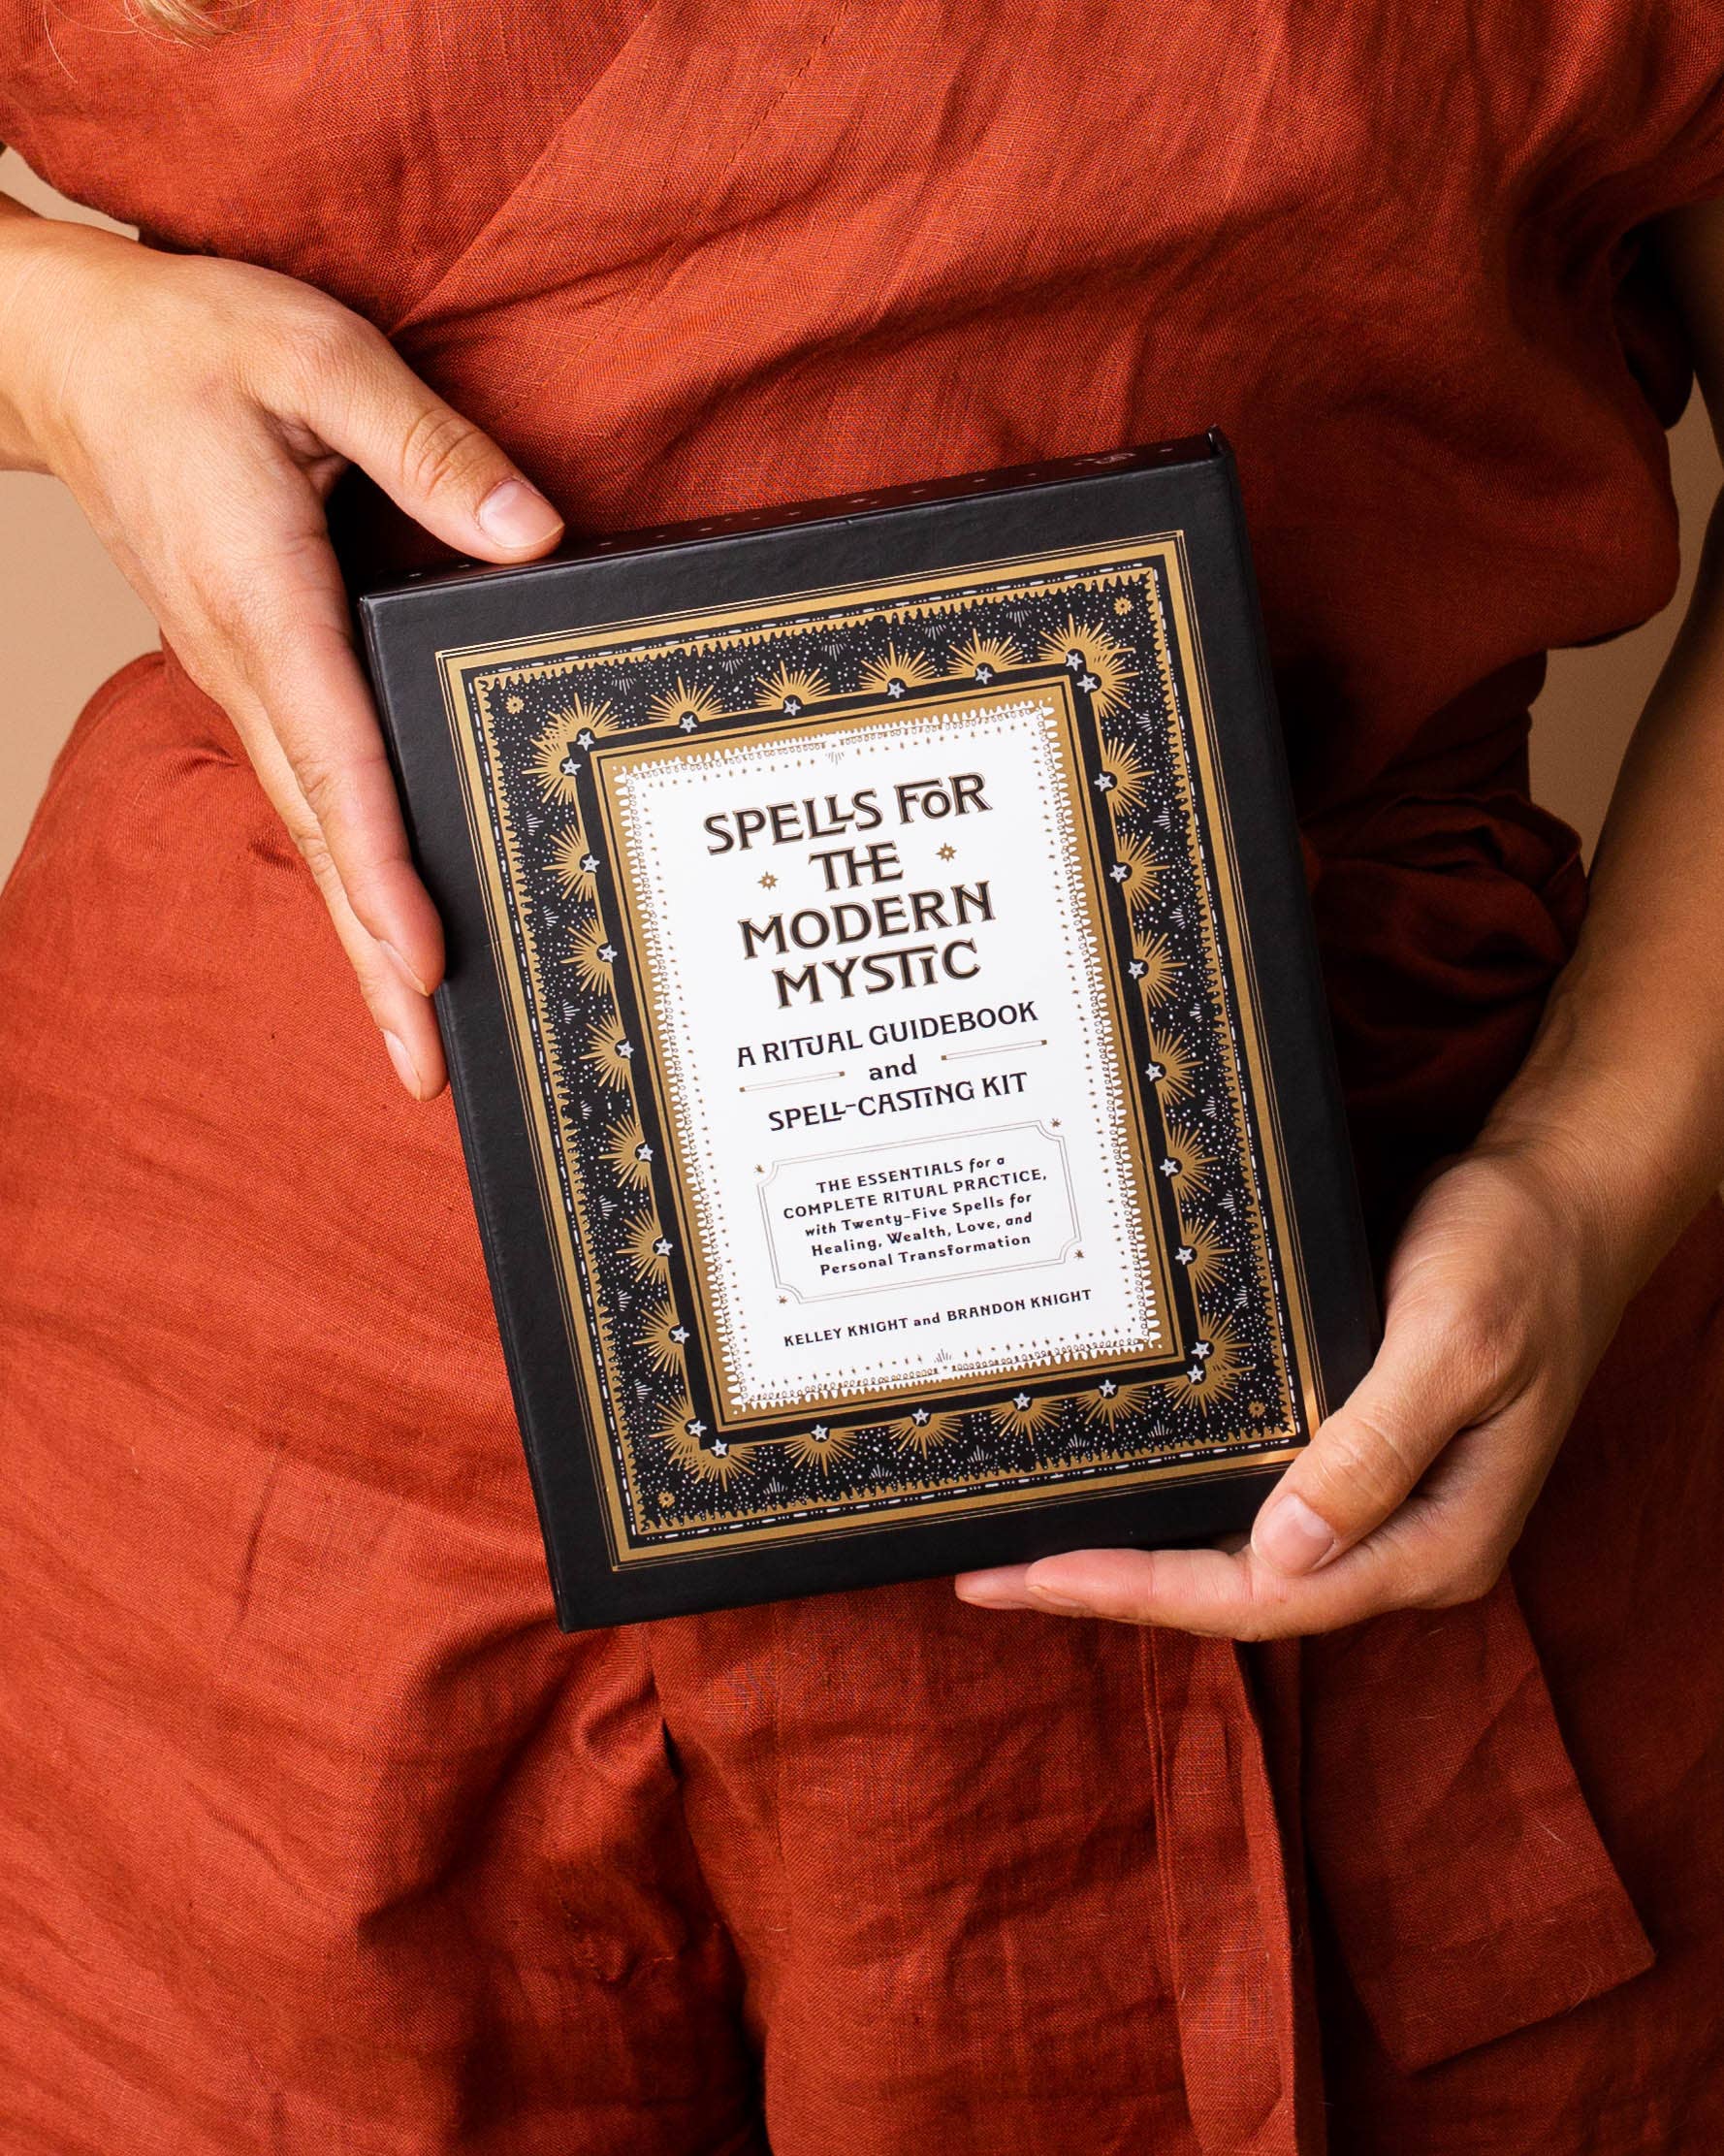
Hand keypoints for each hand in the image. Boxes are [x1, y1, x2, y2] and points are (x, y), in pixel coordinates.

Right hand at [0, 212, 564, 1098]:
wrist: (73, 354)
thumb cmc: (194, 346)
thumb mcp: (320, 356)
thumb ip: (429, 449)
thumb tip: (532, 536)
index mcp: (266, 599)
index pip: (338, 758)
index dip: (380, 867)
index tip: (424, 958)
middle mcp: (247, 665)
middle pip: (321, 836)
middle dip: (373, 961)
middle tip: (427, 1071)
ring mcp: (241, 680)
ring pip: (309, 830)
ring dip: (359, 940)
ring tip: (414, 1044)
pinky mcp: (252, 675)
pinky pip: (306, 793)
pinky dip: (344, 873)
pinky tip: (382, 927)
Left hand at [955, 1142, 1637, 1635]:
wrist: (1562, 1201)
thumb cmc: (1520, 1259)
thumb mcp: (1453, 1341)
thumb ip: (1374, 1448)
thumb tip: (1282, 1551)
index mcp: (1436, 1540)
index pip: (1265, 1596)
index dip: (1143, 1592)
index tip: (1040, 1575)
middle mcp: (1404, 1544)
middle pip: (1235, 1597)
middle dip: (1112, 1590)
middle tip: (988, 1575)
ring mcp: (1377, 1509)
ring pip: (1234, 1564)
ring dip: (1133, 1562)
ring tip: (1021, 1553)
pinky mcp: (1353, 1464)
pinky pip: (1248, 1511)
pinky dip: (1174, 1513)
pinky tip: (1113, 1494)